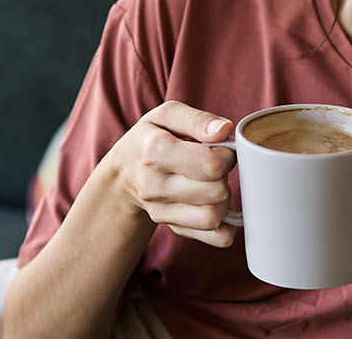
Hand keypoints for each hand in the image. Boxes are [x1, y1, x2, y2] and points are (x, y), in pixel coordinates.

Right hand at [96, 101, 239, 246]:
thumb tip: (224, 131)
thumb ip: (197, 119)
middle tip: (216, 168)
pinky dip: (224, 226)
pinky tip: (216, 206)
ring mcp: (160, 209)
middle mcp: (154, 184)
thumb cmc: (150, 138)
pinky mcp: (170, 226)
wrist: (124, 172)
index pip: (211, 164)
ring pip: (213, 216)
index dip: (227, 155)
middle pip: (216, 191)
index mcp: (156, 150)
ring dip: (224, 200)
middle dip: (225, 177)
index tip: (221, 150)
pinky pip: (213, 236)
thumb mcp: (167, 116)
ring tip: (214, 185)